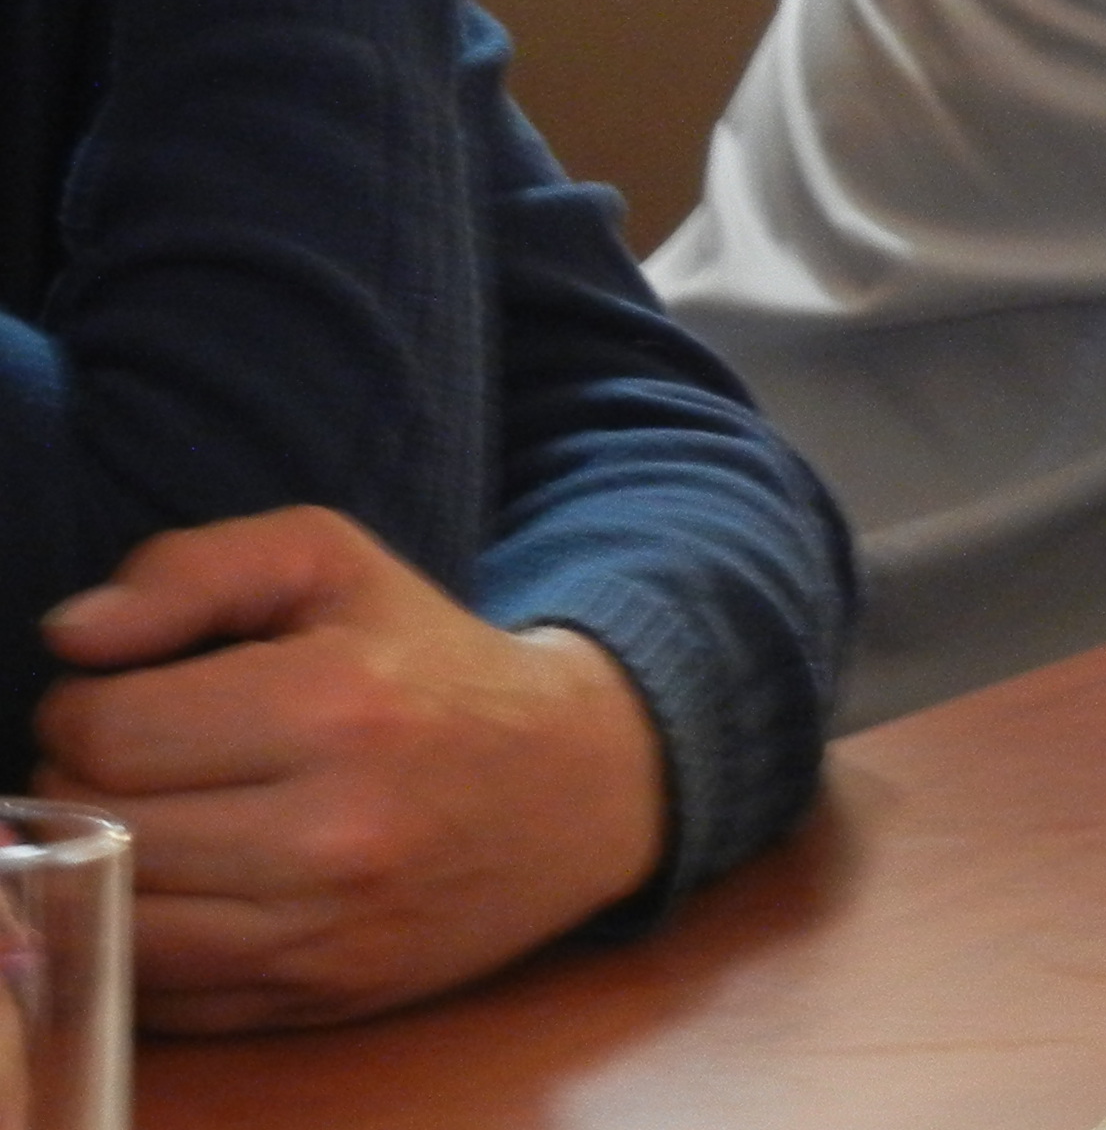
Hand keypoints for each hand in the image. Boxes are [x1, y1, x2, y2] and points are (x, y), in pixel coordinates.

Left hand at [31, 507, 665, 1031]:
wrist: (575, 785)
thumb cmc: (432, 661)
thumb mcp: (333, 565)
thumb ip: (193, 569)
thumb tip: (72, 638)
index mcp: (336, 705)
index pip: (105, 732)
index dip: (86, 706)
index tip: (130, 696)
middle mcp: (331, 832)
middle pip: (99, 828)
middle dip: (88, 784)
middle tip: (144, 757)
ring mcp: (323, 931)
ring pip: (113, 918)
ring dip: (105, 865)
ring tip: (159, 815)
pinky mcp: (315, 999)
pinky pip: (157, 989)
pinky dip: (144, 937)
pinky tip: (189, 882)